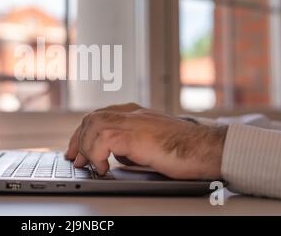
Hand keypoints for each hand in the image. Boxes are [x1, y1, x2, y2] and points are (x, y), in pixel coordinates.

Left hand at [65, 103, 227, 179]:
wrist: (206, 148)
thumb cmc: (184, 148)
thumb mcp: (150, 142)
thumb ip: (131, 143)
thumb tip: (115, 155)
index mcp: (135, 112)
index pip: (99, 116)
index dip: (83, 132)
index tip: (76, 148)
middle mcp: (131, 113)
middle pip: (92, 118)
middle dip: (78, 139)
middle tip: (75, 159)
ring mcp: (133, 121)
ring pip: (93, 126)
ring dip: (86, 147)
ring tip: (91, 165)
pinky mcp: (135, 134)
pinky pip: (104, 139)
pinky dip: (97, 155)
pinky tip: (104, 168)